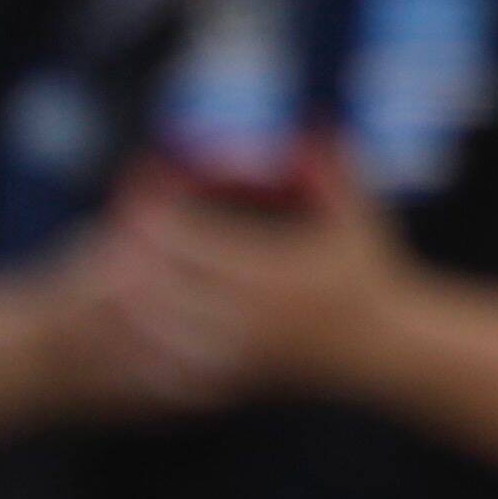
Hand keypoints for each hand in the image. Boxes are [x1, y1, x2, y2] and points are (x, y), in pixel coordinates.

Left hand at [70, 144, 418, 410]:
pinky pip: (174, 365)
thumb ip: (332, 170)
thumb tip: (309, 122)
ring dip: (133, 302)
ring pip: (160, 330)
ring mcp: (241, 352)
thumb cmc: (370, 272)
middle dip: (133, 257)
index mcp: (273, 274)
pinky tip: (140, 327)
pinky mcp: (237, 376)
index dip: (157, 216)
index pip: (192, 242)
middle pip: (166, 286)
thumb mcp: (358, 215)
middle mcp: (252, 316)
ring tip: (115, 277)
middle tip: (111, 233)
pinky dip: (151, 345)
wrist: (386, 347)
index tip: (138, 196)